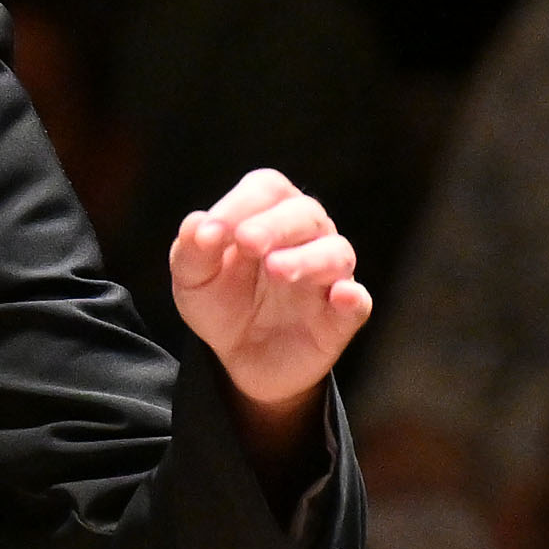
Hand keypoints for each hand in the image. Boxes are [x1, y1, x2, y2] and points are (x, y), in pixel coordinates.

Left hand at [166, 168, 372, 430]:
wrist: (239, 358)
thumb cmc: (222, 303)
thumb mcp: (193, 280)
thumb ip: (191, 252)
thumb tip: (196, 223)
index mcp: (268, 216)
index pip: (266, 189)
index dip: (239, 204)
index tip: (210, 232)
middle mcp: (306, 237)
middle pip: (305, 213)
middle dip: (274, 225)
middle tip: (246, 241)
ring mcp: (328, 275)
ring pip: (335, 252)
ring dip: (308, 257)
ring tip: (277, 269)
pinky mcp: (341, 315)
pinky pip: (358, 301)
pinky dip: (352, 297)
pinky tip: (340, 296)